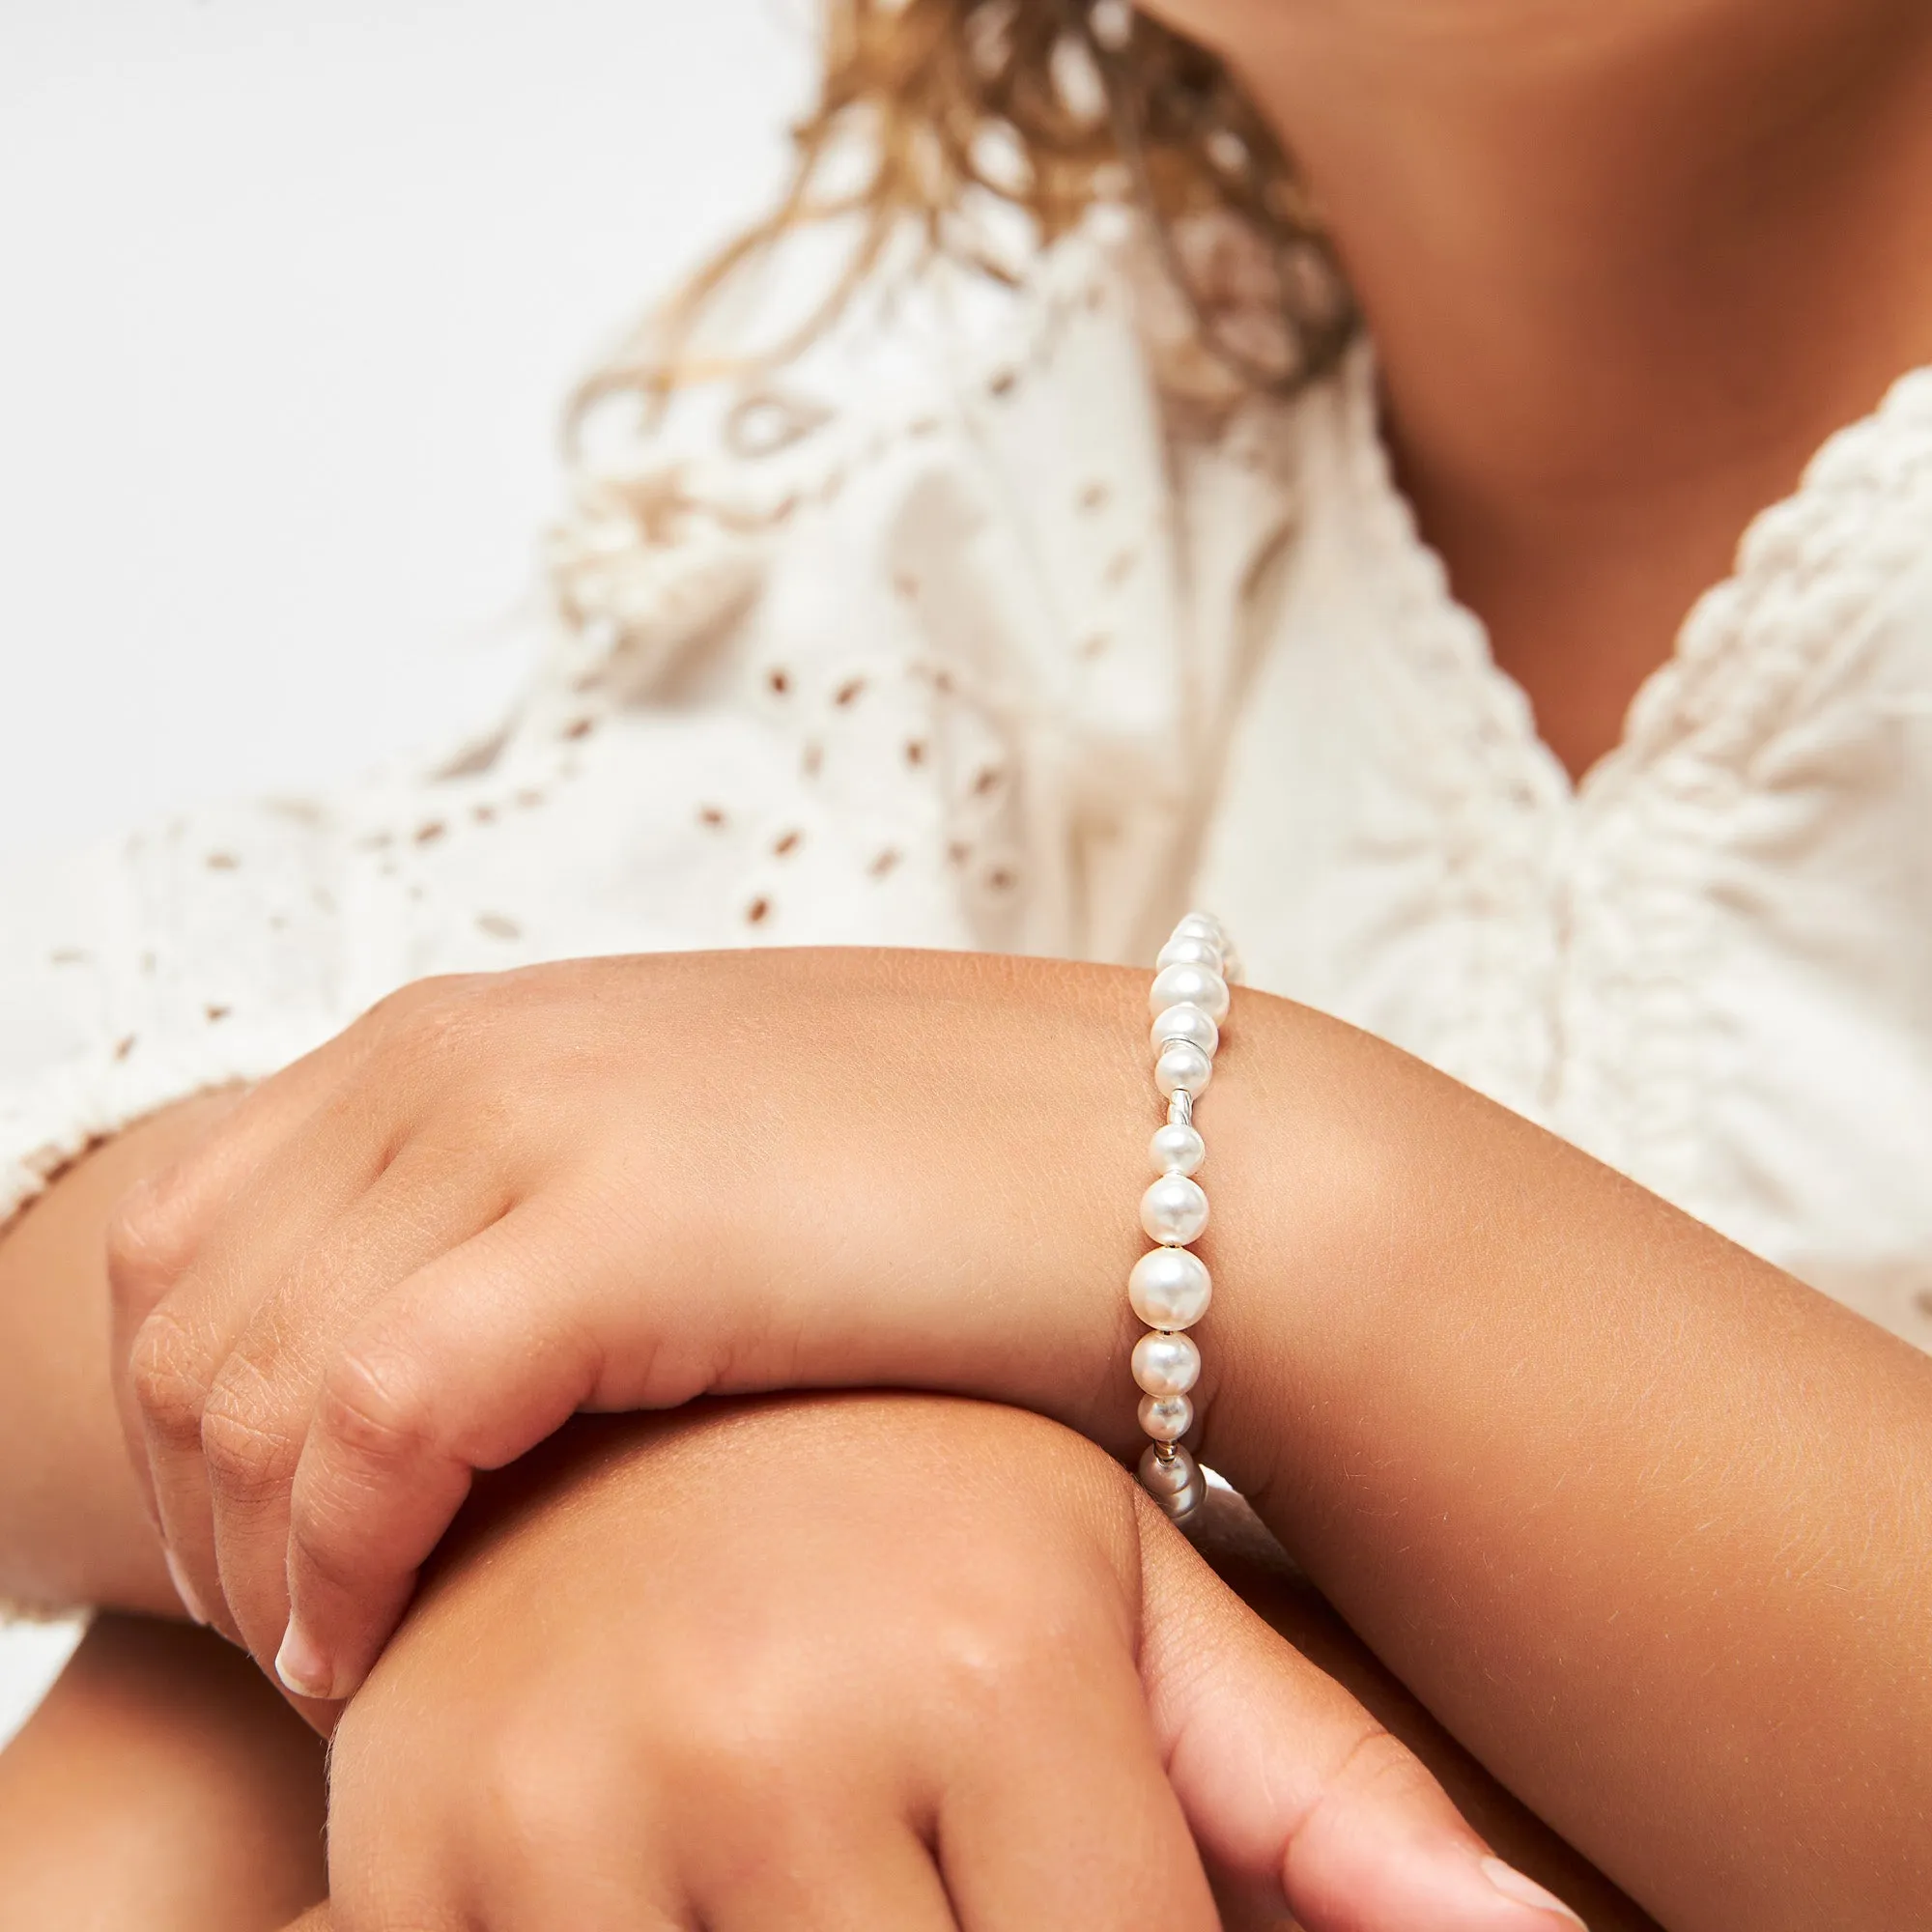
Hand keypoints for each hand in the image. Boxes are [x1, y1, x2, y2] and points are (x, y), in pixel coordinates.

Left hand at [108, 950, 1168, 1696]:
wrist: (1173, 1165)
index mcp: (469, 1028)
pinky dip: (337, 1562)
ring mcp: (535, 1123)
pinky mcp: (618, 1232)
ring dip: (254, 1550)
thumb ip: (525, 1214)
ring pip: (241, 1378)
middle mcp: (468, 1050)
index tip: (268, 1547)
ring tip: (344, 1657)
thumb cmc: (944, 1198)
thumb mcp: (679, 1166)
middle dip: (198, 1498)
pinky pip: (363, 1425)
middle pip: (184, 1310)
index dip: (191, 1413)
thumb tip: (409, 1353)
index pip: (190, 1229)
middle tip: (293, 1629)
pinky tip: (383, 1650)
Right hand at [314, 1393, 1586, 1930]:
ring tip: (888, 1859)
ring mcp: (565, 1801)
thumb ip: (1323, 1794)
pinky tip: (738, 1878)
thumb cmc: (909, 1497)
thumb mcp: (1119, 1602)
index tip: (1116, 1900)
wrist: (611, 1383)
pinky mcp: (406, 1855)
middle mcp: (774, 1729)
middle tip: (963, 1870)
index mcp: (992, 1662)